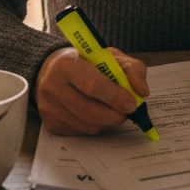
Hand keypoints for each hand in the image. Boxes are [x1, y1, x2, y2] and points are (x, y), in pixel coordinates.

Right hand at [35, 46, 150, 135]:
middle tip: (127, 112)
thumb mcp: (110, 56)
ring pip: (87, 125)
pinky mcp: (50, 123)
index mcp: (67, 63)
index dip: (115, 97)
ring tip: (113, 111)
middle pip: (89, 111)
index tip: (132, 103)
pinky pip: (80, 132)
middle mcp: (52, 85)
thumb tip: (142, 91)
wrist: (53, 70)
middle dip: (115, 115)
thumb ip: (132, 69)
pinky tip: (96, 114)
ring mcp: (48, 106)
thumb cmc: (86, 62)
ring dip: (107, 122)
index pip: (93, 85)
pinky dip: (94, 126)